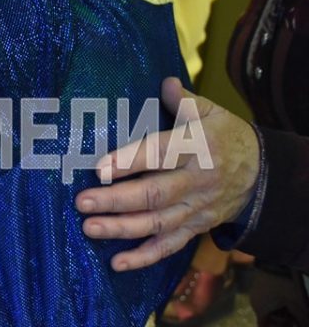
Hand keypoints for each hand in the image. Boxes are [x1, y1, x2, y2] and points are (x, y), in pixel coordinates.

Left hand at [75, 77, 259, 271]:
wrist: (262, 173)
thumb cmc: (224, 136)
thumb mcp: (210, 112)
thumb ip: (183, 101)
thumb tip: (164, 82)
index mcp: (197, 148)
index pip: (159, 154)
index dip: (129, 162)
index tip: (99, 168)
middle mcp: (196, 181)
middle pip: (154, 194)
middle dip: (116, 200)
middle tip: (82, 201)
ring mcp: (196, 208)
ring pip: (158, 223)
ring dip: (122, 229)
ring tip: (89, 228)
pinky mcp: (196, 227)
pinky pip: (169, 246)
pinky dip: (144, 257)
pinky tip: (117, 263)